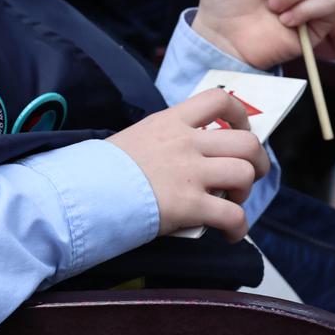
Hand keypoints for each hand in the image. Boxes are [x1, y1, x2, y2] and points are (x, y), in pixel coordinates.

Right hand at [107, 89, 269, 240]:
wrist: (76, 195)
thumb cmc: (98, 172)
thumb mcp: (134, 139)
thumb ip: (164, 141)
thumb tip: (185, 156)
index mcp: (170, 122)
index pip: (219, 99)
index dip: (240, 116)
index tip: (239, 131)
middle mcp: (185, 143)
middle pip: (245, 141)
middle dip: (257, 161)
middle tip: (250, 175)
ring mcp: (189, 173)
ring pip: (244, 173)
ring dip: (246, 192)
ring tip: (232, 204)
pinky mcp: (188, 206)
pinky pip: (233, 216)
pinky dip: (239, 228)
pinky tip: (231, 234)